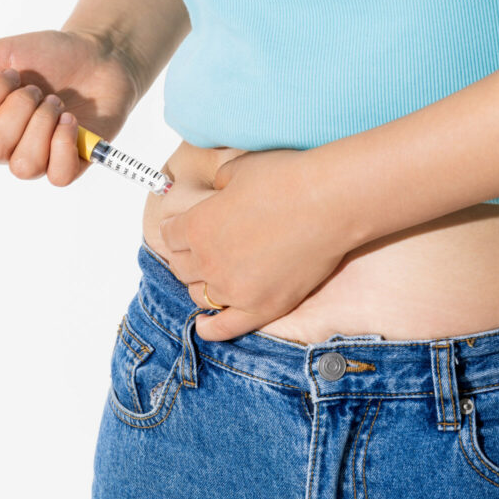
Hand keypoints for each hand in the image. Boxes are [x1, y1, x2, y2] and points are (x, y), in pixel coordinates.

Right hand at [0, 29, 139, 184]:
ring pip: (24, 166)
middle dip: (19, 108)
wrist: (96, 56)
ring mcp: (40, 157)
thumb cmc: (47, 57)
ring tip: (56, 103)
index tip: (14, 73)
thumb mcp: (0, 50)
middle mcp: (8, 144)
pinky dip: (64, 145)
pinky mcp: (71, 163)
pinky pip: (58, 176)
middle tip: (38, 90)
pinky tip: (71, 121)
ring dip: (42, 124)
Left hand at [158, 149, 352, 340]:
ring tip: (213, 277)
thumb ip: (219, 185)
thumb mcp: (238, 170)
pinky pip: (225, 328)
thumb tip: (220, 192)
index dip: (177, 229)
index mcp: (197, 226)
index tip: (182, 229)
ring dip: (203, 285)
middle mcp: (209, 261)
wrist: (329, 202)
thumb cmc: (287, 179)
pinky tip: (204, 325)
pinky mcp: (262, 307)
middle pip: (181, 267)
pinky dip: (211, 329)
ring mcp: (234, 289)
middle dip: (188, 256)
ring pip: (200, 296)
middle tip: (202, 249)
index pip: (170, 235)